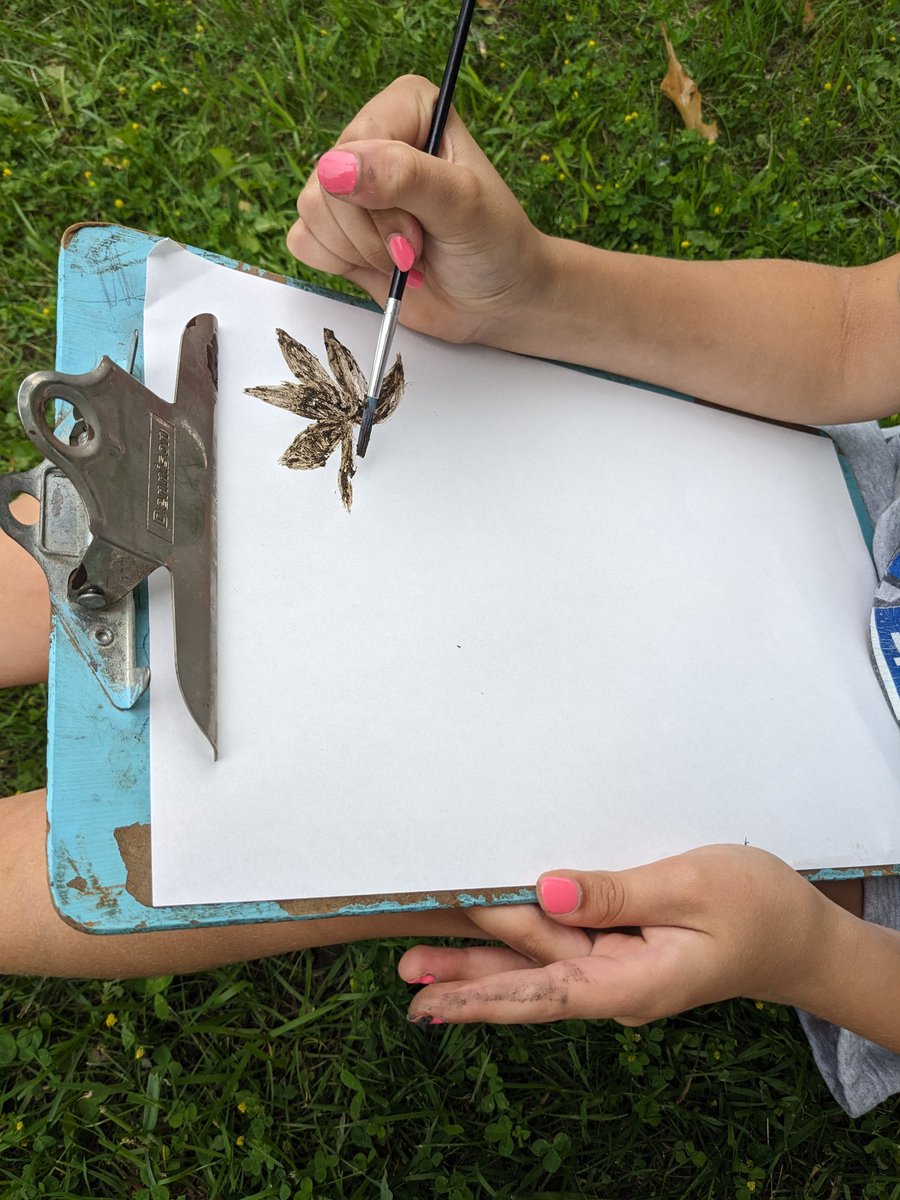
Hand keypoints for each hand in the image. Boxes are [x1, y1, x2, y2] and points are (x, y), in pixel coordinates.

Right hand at [287, 74, 548, 347]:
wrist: (498, 299)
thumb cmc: (493, 243)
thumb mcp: (461, 204)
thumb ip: (404, 177)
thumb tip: (333, 168)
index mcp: (408, 109)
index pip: (355, 144)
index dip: (381, 198)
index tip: (423, 226)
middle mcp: (374, 141)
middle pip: (327, 182)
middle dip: (373, 232)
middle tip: (416, 247)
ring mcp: (352, 187)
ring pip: (311, 212)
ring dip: (359, 251)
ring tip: (406, 258)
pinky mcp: (337, 230)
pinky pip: (303, 241)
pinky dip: (340, 264)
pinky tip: (379, 267)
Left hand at [399, 845, 851, 1025]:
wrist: (798, 935)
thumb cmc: (757, 907)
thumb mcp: (691, 888)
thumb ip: (618, 892)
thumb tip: (549, 891)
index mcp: (633, 982)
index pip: (543, 991)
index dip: (484, 991)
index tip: (433, 995)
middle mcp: (615, 985)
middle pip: (528, 980)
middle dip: (466, 977)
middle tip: (404, 970)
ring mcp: (615, 970)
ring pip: (536, 966)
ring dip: (478, 965)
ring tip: (415, 970)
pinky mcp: (618, 951)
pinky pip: (559, 948)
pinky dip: (517, 944)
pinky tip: (485, 946)